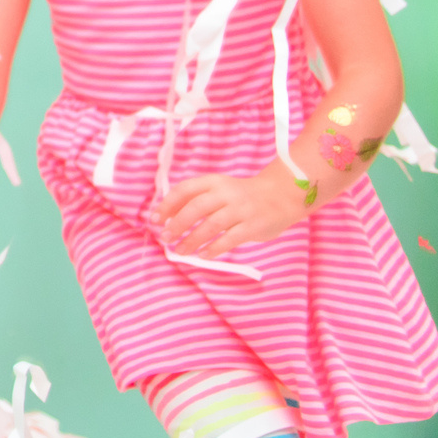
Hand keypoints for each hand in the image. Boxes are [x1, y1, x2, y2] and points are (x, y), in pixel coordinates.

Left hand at [153, 169, 308, 258]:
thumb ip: (197, 199)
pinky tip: (203, 255)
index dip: (168, 204)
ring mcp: (241, 209)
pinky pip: (230, 239)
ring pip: (211, 225)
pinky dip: (214, 248)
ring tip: (180, 251)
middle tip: (165, 238)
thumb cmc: (242, 196)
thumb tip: (167, 217)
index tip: (155, 219)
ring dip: (193, 240)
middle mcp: (227, 193)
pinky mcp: (253, 226)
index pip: (185, 189)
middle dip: (177, 224)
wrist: (282, 195)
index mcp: (214, 182)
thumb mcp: (220, 189)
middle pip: (196, 207)